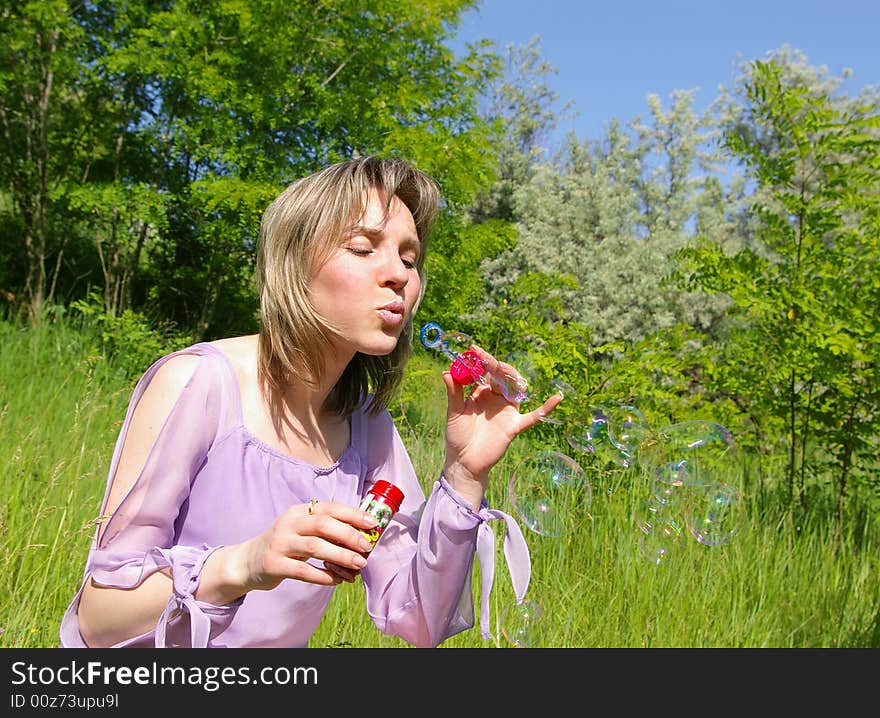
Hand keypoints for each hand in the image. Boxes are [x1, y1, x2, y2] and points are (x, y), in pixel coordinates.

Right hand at [234, 500, 378, 590]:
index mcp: (299, 511)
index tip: (372, 523)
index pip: (329, 508)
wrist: (248, 562)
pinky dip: (323, 576)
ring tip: (358, 564)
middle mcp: (288, 524)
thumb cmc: (285, 545)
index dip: (352, 514)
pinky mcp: (274, 565)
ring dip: (341, 556)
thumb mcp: (301, 530)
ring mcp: (280, 544)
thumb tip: (362, 536)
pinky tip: (336, 580)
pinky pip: (303, 571)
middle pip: (323, 525)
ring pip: (315, 547)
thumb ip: (325, 530)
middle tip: (367, 547)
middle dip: (349, 535)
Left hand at [441, 345, 562, 507]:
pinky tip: (557, 398)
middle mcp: (496, 399)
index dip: (480, 361)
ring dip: (512, 376)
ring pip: (516, 389)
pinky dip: (546, 408)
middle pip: (501, 376)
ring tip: (502, 368)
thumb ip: (453, 393)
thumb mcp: (453, 413)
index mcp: (480, 393)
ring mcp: (507, 411)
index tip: (473, 349)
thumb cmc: (457, 437)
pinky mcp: (514, 426)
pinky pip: (534, 416)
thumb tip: (446, 371)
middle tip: (483, 357)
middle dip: (494, 365)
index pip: (484, 372)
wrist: (464, 463)